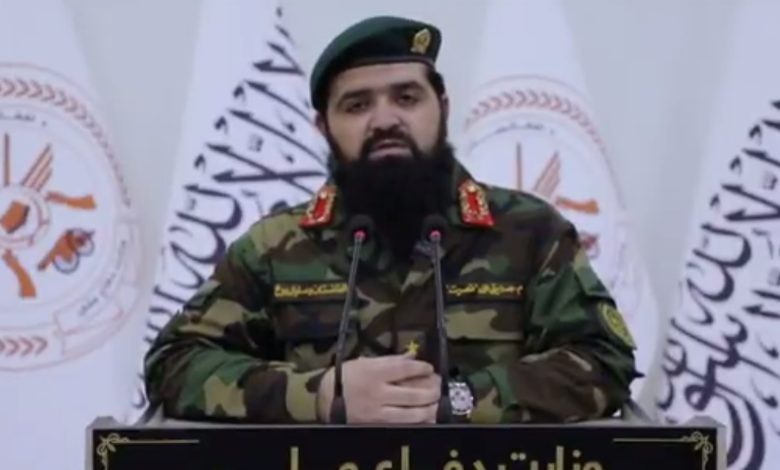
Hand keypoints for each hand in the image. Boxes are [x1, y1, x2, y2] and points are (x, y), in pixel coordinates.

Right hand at [316, 354, 439, 423]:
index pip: (404, 369)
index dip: (421, 368)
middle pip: (413, 393)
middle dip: (430, 390)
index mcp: (373, 373)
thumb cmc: (346, 377)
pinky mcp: (377, 425)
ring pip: (411, 414)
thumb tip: (411, 357)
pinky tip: (426, 418)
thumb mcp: (365, 363)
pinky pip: (403, 425)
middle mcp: (377, 393)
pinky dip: (418, 422)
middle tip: (438, 386)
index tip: (429, 368)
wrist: (326, 400)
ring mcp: (378, 412)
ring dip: (429, 409)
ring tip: (436, 404)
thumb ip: (390, 361)